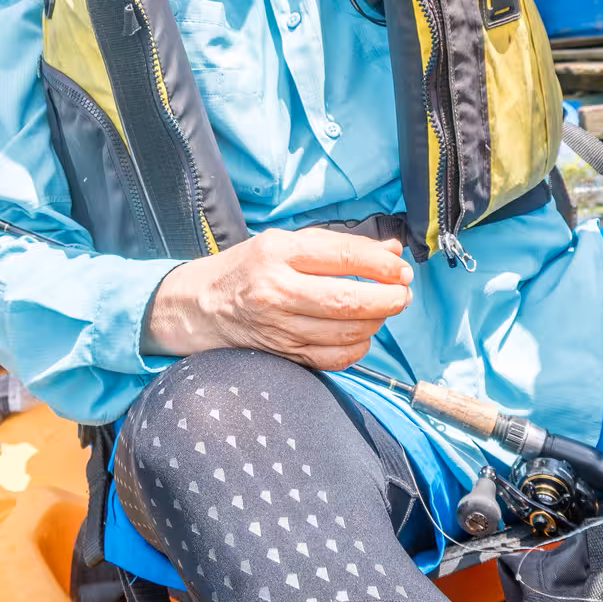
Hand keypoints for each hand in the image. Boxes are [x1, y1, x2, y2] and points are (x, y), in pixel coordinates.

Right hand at [143, 228, 412, 370]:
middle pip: (348, 299)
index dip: (381, 265)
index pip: (343, 255)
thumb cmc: (247, 268)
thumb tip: (391, 252)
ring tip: (384, 309)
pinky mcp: (283, 353)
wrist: (199, 306)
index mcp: (278, 253)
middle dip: (387, 298)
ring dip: (377, 322)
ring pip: (346, 331)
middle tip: (402, 294)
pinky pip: (333, 358)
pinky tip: (361, 333)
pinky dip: (357, 348)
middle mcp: (277, 290)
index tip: (402, 270)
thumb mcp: (285, 243)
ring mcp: (279, 327)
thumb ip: (338, 246)